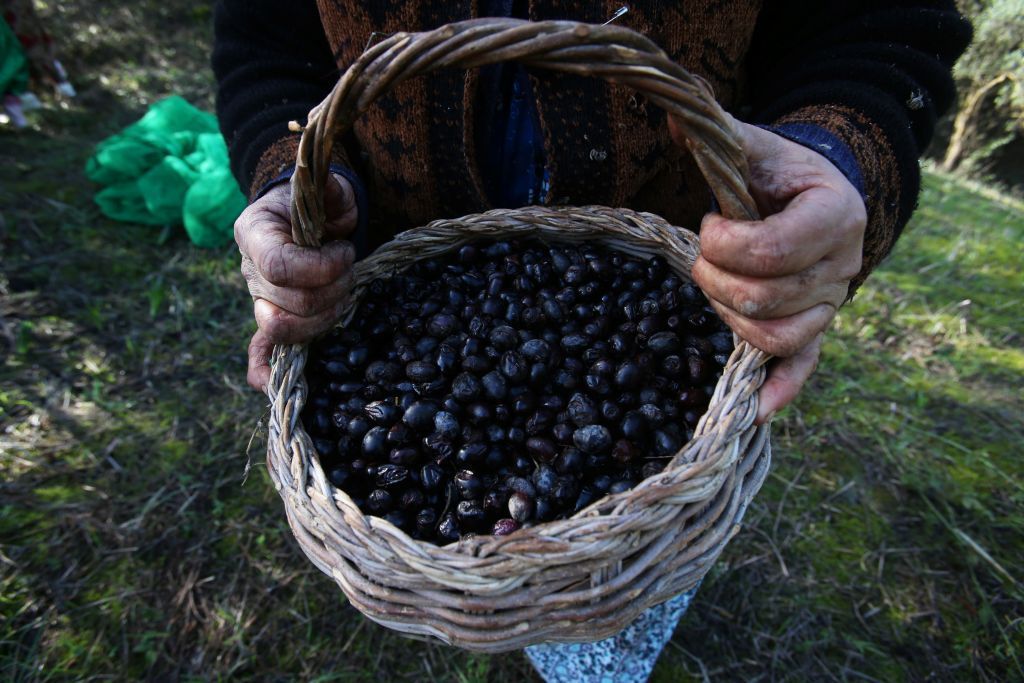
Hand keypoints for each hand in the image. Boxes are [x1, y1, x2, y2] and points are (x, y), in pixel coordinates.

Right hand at [235, 174, 357, 390]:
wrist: (309, 216)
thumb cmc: (318, 202)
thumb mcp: (324, 187)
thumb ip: (324, 187)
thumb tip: (327, 188)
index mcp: (253, 233)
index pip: (278, 267)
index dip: (318, 268)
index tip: (345, 253)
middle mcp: (250, 271)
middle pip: (289, 302)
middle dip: (333, 290)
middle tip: (350, 269)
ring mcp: (259, 299)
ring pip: (286, 328)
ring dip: (326, 315)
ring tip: (344, 288)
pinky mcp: (272, 317)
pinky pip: (260, 349)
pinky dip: (262, 369)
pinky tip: (266, 384)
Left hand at [669, 115, 866, 423]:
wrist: (812, 195)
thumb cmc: (776, 172)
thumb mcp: (753, 147)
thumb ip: (717, 137)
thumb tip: (670, 118)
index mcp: (836, 213)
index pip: (774, 250)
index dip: (725, 243)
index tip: (709, 223)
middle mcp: (843, 265)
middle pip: (766, 298)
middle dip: (714, 279)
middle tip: (699, 256)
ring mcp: (831, 304)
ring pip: (774, 336)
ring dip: (728, 317)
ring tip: (713, 287)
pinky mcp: (815, 329)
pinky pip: (803, 368)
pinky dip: (778, 391)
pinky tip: (753, 410)